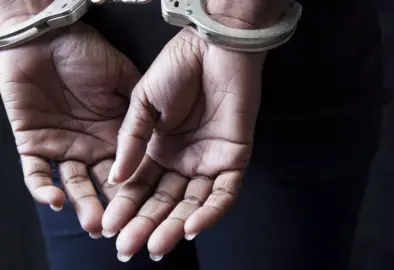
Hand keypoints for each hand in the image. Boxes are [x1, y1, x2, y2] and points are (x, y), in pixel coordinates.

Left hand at [0, 23, 139, 236]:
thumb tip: (165, 135)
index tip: (148, 209)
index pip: (128, 169)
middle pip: (102, 184)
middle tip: (121, 227)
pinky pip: (35, 173)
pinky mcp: (32, 143)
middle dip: (111, 207)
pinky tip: (56, 200)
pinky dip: (43, 188)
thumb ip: (141, 110)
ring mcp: (62, 146)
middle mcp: (90, 146)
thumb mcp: (124, 80)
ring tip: (92, 223)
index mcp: (114, 134)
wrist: (47, 37)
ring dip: (81, 204)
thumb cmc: (87, 53)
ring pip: (72, 184)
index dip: (136, 190)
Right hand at [102, 28, 264, 260]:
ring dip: (175, 226)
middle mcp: (181, 160)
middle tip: (128, 247)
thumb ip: (131, 141)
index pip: (139, 186)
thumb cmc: (177, 69)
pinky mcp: (233, 159)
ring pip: (192, 203)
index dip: (124, 206)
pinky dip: (210, 212)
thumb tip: (115, 180)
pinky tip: (192, 228)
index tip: (107, 226)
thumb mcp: (143, 103)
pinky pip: (224, 193)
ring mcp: (207, 162)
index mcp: (157, 149)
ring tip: (156, 246)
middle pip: (163, 200)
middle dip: (145, 224)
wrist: (213, 49)